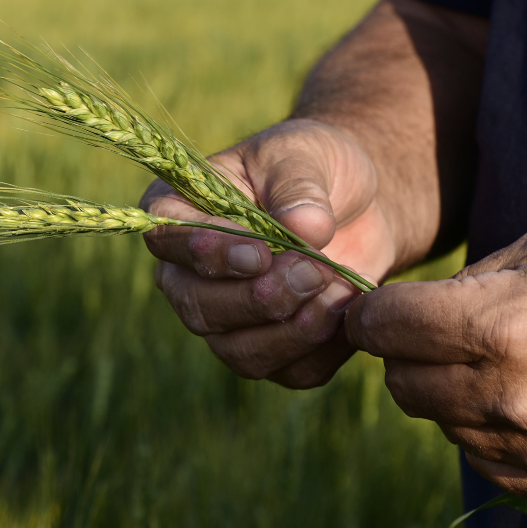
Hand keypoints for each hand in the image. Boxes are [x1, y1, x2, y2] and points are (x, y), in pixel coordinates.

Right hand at [140, 118, 395, 387]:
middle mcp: (190, 274)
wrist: (357, 203)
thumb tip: (305, 229)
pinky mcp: (274, 349)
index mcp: (180, 212)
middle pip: (199, 308)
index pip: (169, 241)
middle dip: (259, 299)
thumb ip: (299, 188)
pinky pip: (290, 371)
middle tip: (314, 271)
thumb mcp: (306, 155)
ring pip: (240, 352)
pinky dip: (325, 349)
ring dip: (292, 332)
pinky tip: (351, 312)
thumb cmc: (314, 166)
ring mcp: (228, 319)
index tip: (259, 254)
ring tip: (339, 292)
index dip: (209, 255)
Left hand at [346, 221, 526, 505]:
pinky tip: (520, 396)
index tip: (371, 310)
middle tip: (429, 331)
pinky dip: (485, 429)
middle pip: (403, 384)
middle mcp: (513, 397)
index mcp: (504, 326)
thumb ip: (470, 280)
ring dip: (447, 392)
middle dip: (402, 353)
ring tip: (493, 359)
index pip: (386, 328)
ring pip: (442, 425)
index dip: (369, 314)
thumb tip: (417, 312)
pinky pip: (487, 461)